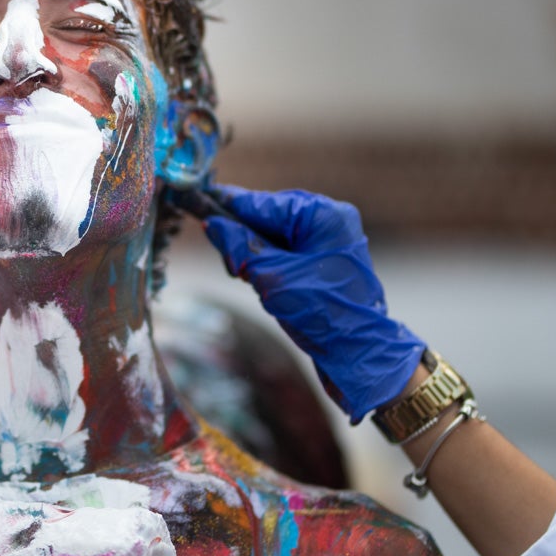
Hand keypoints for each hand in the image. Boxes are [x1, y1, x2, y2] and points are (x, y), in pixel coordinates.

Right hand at [202, 185, 424, 422]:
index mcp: (322, 214)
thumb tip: (212, 225)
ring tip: (248, 279)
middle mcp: (328, 221)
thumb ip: (241, 248)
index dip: (227, 205)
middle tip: (229, 263)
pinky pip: (285, 254)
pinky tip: (264, 284)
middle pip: (267, 217)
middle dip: (243, 237)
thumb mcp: (275, 278)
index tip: (195, 200)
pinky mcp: (324, 264)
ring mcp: (328, 243)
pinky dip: (268, 267)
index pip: (262, 202)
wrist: (360, 356)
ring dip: (254, 256)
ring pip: (273, 237)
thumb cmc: (324, 314)